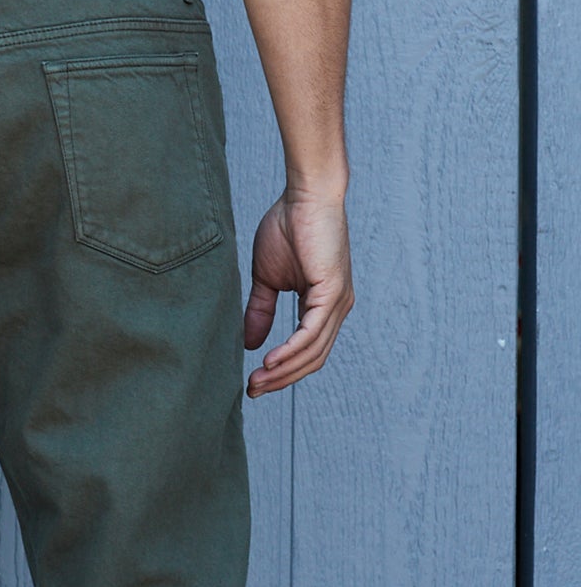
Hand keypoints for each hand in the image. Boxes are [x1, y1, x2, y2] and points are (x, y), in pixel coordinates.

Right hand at [243, 189, 353, 396]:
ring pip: (313, 352)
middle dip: (281, 380)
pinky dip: (291, 351)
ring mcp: (338, 302)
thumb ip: (261, 310)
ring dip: (283, 371)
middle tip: (253, 391)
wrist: (304, 195)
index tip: (254, 383)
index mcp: (322, 306)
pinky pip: (311, 333)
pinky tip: (270, 361)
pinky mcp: (333, 292)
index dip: (282, 372)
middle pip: (311, 360)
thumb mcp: (267, 278)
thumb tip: (249, 343)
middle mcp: (336, 309)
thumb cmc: (289, 227)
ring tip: (257, 381)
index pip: (306, 352)